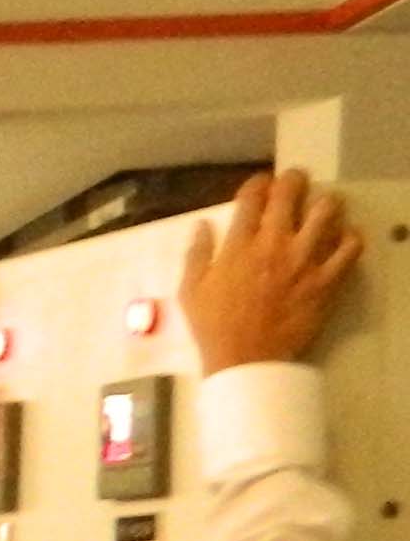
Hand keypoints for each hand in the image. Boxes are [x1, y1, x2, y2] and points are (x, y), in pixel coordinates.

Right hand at [179, 167, 363, 373]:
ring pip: (326, 211)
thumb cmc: (214, 327)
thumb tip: (202, 224)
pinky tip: (342, 238)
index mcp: (238, 245)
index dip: (257, 183)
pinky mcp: (326, 279)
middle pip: (290, 193)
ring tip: (322, 207)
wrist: (247, 360)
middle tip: (294, 183)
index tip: (259, 186)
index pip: (252, 196)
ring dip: (324, 203)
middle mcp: (273, 244)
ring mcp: (304, 260)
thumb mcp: (190, 290)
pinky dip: (349, 237)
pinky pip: (350, 247)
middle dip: (292, 180)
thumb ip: (196, 254)